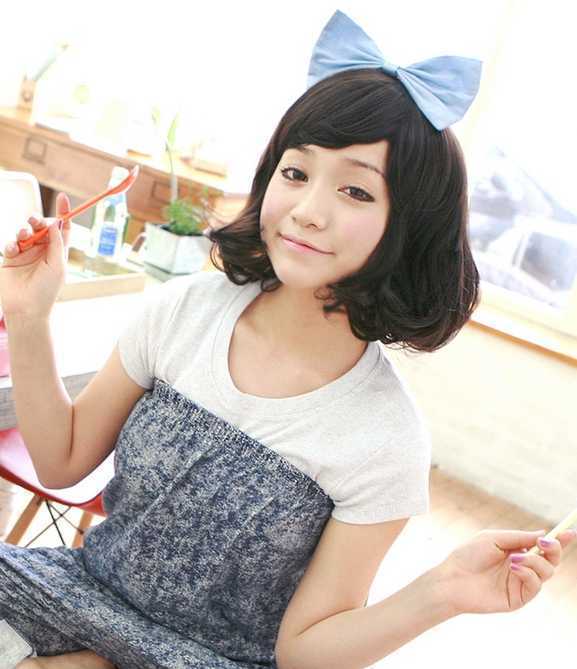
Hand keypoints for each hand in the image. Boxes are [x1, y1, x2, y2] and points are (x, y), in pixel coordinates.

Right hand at [0, 192, 71, 318]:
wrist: (26, 309)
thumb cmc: (46, 290)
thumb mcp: (58, 265)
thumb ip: (57, 243)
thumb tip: (57, 222)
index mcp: (58, 251)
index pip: (62, 228)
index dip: (64, 212)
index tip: (63, 198)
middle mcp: (43, 250)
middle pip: (41, 226)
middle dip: (38, 219)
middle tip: (35, 222)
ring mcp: (26, 253)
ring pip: (24, 231)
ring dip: (23, 229)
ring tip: (22, 235)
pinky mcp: (10, 258)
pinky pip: (10, 243)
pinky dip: (11, 243)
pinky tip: (12, 250)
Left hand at [438, 528, 576, 614]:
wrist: (453, 578)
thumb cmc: (468, 555)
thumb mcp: (494, 538)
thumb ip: (520, 538)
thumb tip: (544, 534)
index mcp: (516, 551)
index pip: (542, 547)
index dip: (558, 540)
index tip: (571, 531)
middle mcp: (522, 567)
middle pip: (551, 560)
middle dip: (554, 550)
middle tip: (546, 543)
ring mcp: (521, 583)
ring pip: (546, 572)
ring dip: (535, 562)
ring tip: (514, 559)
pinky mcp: (518, 599)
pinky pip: (535, 586)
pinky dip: (528, 573)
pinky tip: (514, 568)